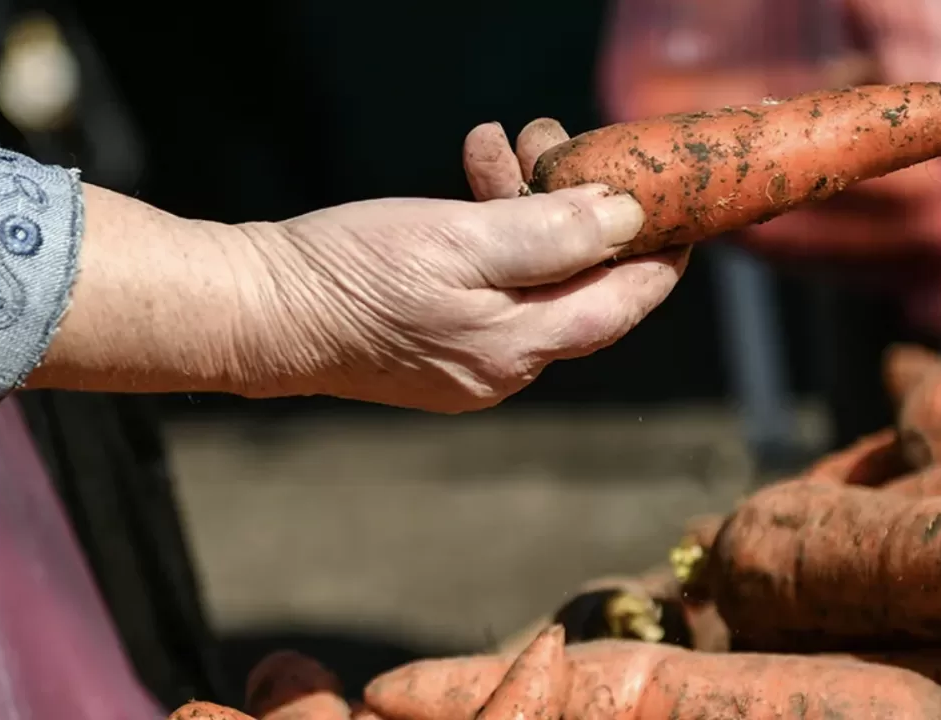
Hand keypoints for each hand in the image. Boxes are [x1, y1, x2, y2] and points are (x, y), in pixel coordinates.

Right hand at [33, 120, 686, 411]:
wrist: (256, 312)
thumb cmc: (349, 276)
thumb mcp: (459, 240)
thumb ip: (551, 235)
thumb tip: (628, 221)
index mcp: (520, 347)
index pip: (625, 302)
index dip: (662, 254)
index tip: (684, 207)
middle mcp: (507, 366)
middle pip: (579, 282)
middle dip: (577, 205)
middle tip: (556, 140)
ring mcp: (473, 360)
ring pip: (533, 274)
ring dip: (527, 206)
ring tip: (499, 144)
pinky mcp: (442, 343)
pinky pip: (493, 284)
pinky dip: (492, 233)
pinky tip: (474, 179)